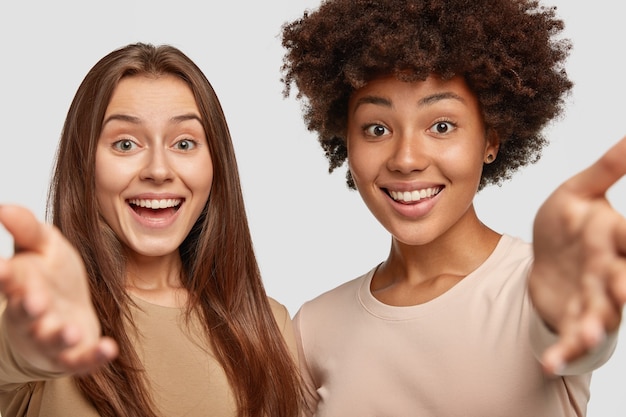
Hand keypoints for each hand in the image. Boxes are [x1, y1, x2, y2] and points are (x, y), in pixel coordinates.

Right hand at [0, 205, 117, 374]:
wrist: (63, 312)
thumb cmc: (49, 277)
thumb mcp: (41, 246)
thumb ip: (26, 229)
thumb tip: (4, 207)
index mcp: (20, 286)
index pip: (9, 280)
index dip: (5, 274)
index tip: (3, 267)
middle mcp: (31, 315)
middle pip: (27, 314)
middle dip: (30, 308)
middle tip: (36, 302)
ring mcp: (51, 337)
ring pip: (51, 340)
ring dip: (60, 336)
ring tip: (71, 332)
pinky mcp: (73, 355)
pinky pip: (81, 360)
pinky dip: (94, 356)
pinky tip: (109, 348)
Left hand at [528, 136, 625, 373]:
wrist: (549, 260)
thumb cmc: (567, 224)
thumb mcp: (580, 192)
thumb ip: (608, 168)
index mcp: (611, 235)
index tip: (624, 242)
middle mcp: (608, 269)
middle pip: (620, 277)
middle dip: (623, 284)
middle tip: (623, 289)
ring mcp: (593, 297)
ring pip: (600, 311)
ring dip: (596, 322)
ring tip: (590, 331)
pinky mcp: (575, 317)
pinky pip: (572, 335)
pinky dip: (563, 350)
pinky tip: (548, 363)